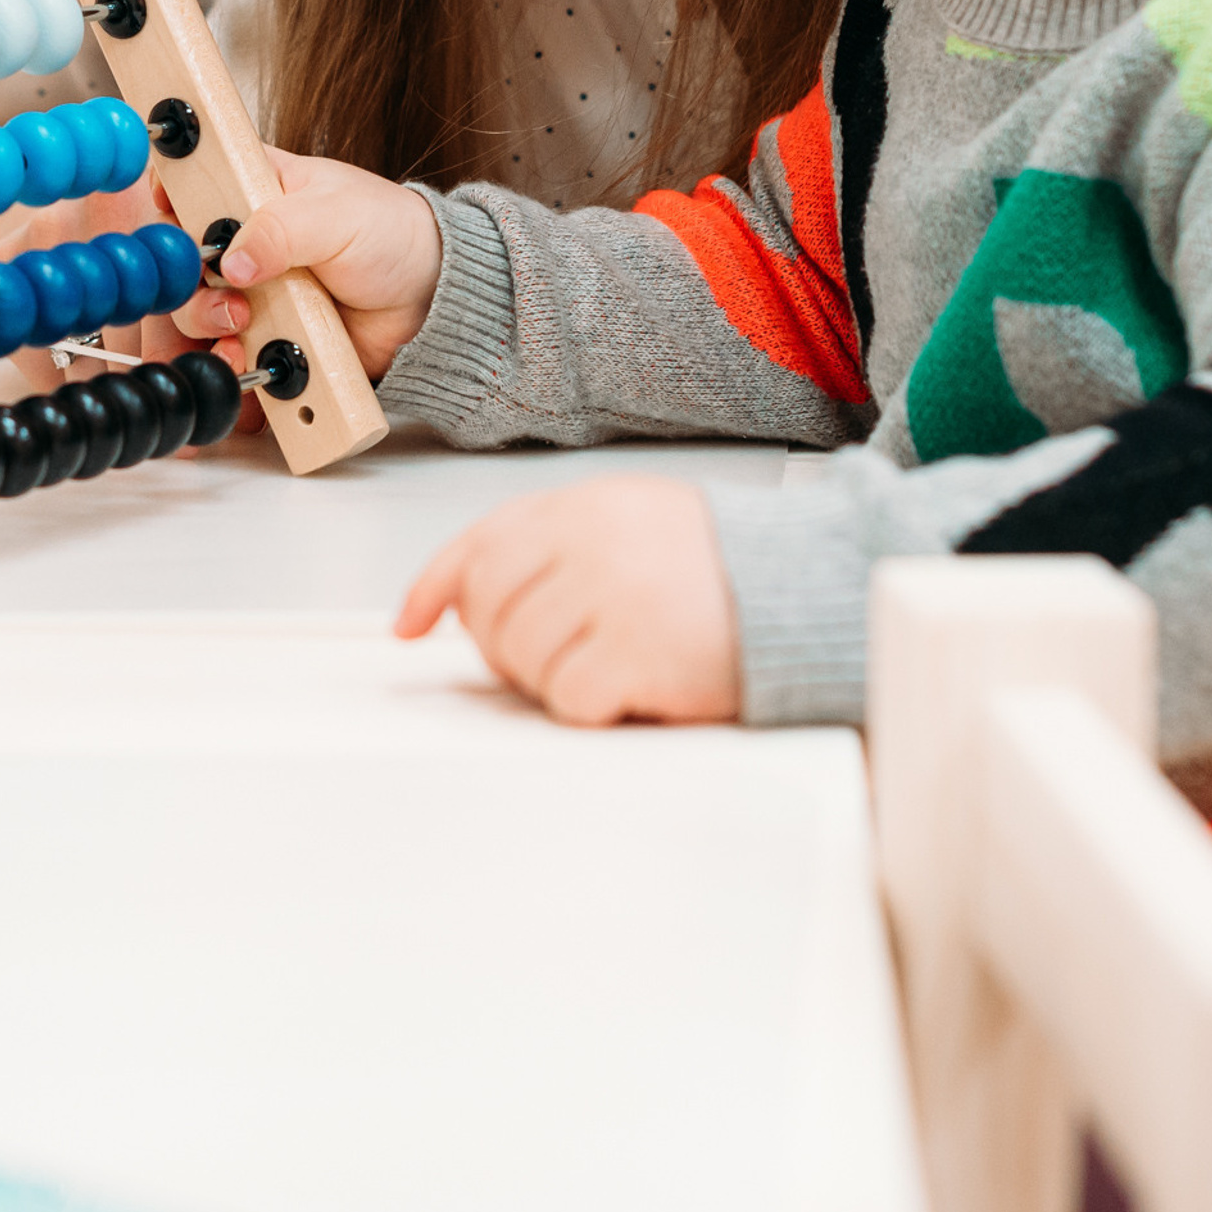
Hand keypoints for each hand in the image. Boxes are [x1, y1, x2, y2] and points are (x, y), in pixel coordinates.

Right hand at [169, 148, 442, 379]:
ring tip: (242, 339)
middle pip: (181, 264)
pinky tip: (250, 373)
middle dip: (192, 289)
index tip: (168, 222)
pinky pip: (230, 361)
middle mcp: (244, 241)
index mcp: (254, 189)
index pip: (188, 185)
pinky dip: (232, 372)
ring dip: (210, 333)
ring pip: (198, 317)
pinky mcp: (266, 339)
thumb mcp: (338, 216)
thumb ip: (283, 229)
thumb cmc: (391, 234)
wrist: (431, 301)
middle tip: (230, 302)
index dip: (167, 203)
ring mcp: (251, 293)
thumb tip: (232, 258)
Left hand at [393, 477, 740, 726]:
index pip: (480, 543)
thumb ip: (548, 543)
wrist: (803, 588)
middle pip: (490, 608)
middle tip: (549, 656)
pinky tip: (629, 687)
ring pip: (523, 658)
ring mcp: (612, 596)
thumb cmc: (713, 565)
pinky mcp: (638, 654)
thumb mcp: (625, 521)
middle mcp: (589, 542)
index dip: (434, 587)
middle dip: (502, 645)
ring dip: (553, 678)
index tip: (408, 623)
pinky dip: (590, 706)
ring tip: (606, 664)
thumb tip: (457, 596)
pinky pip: (569, 698)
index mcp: (582, 506)